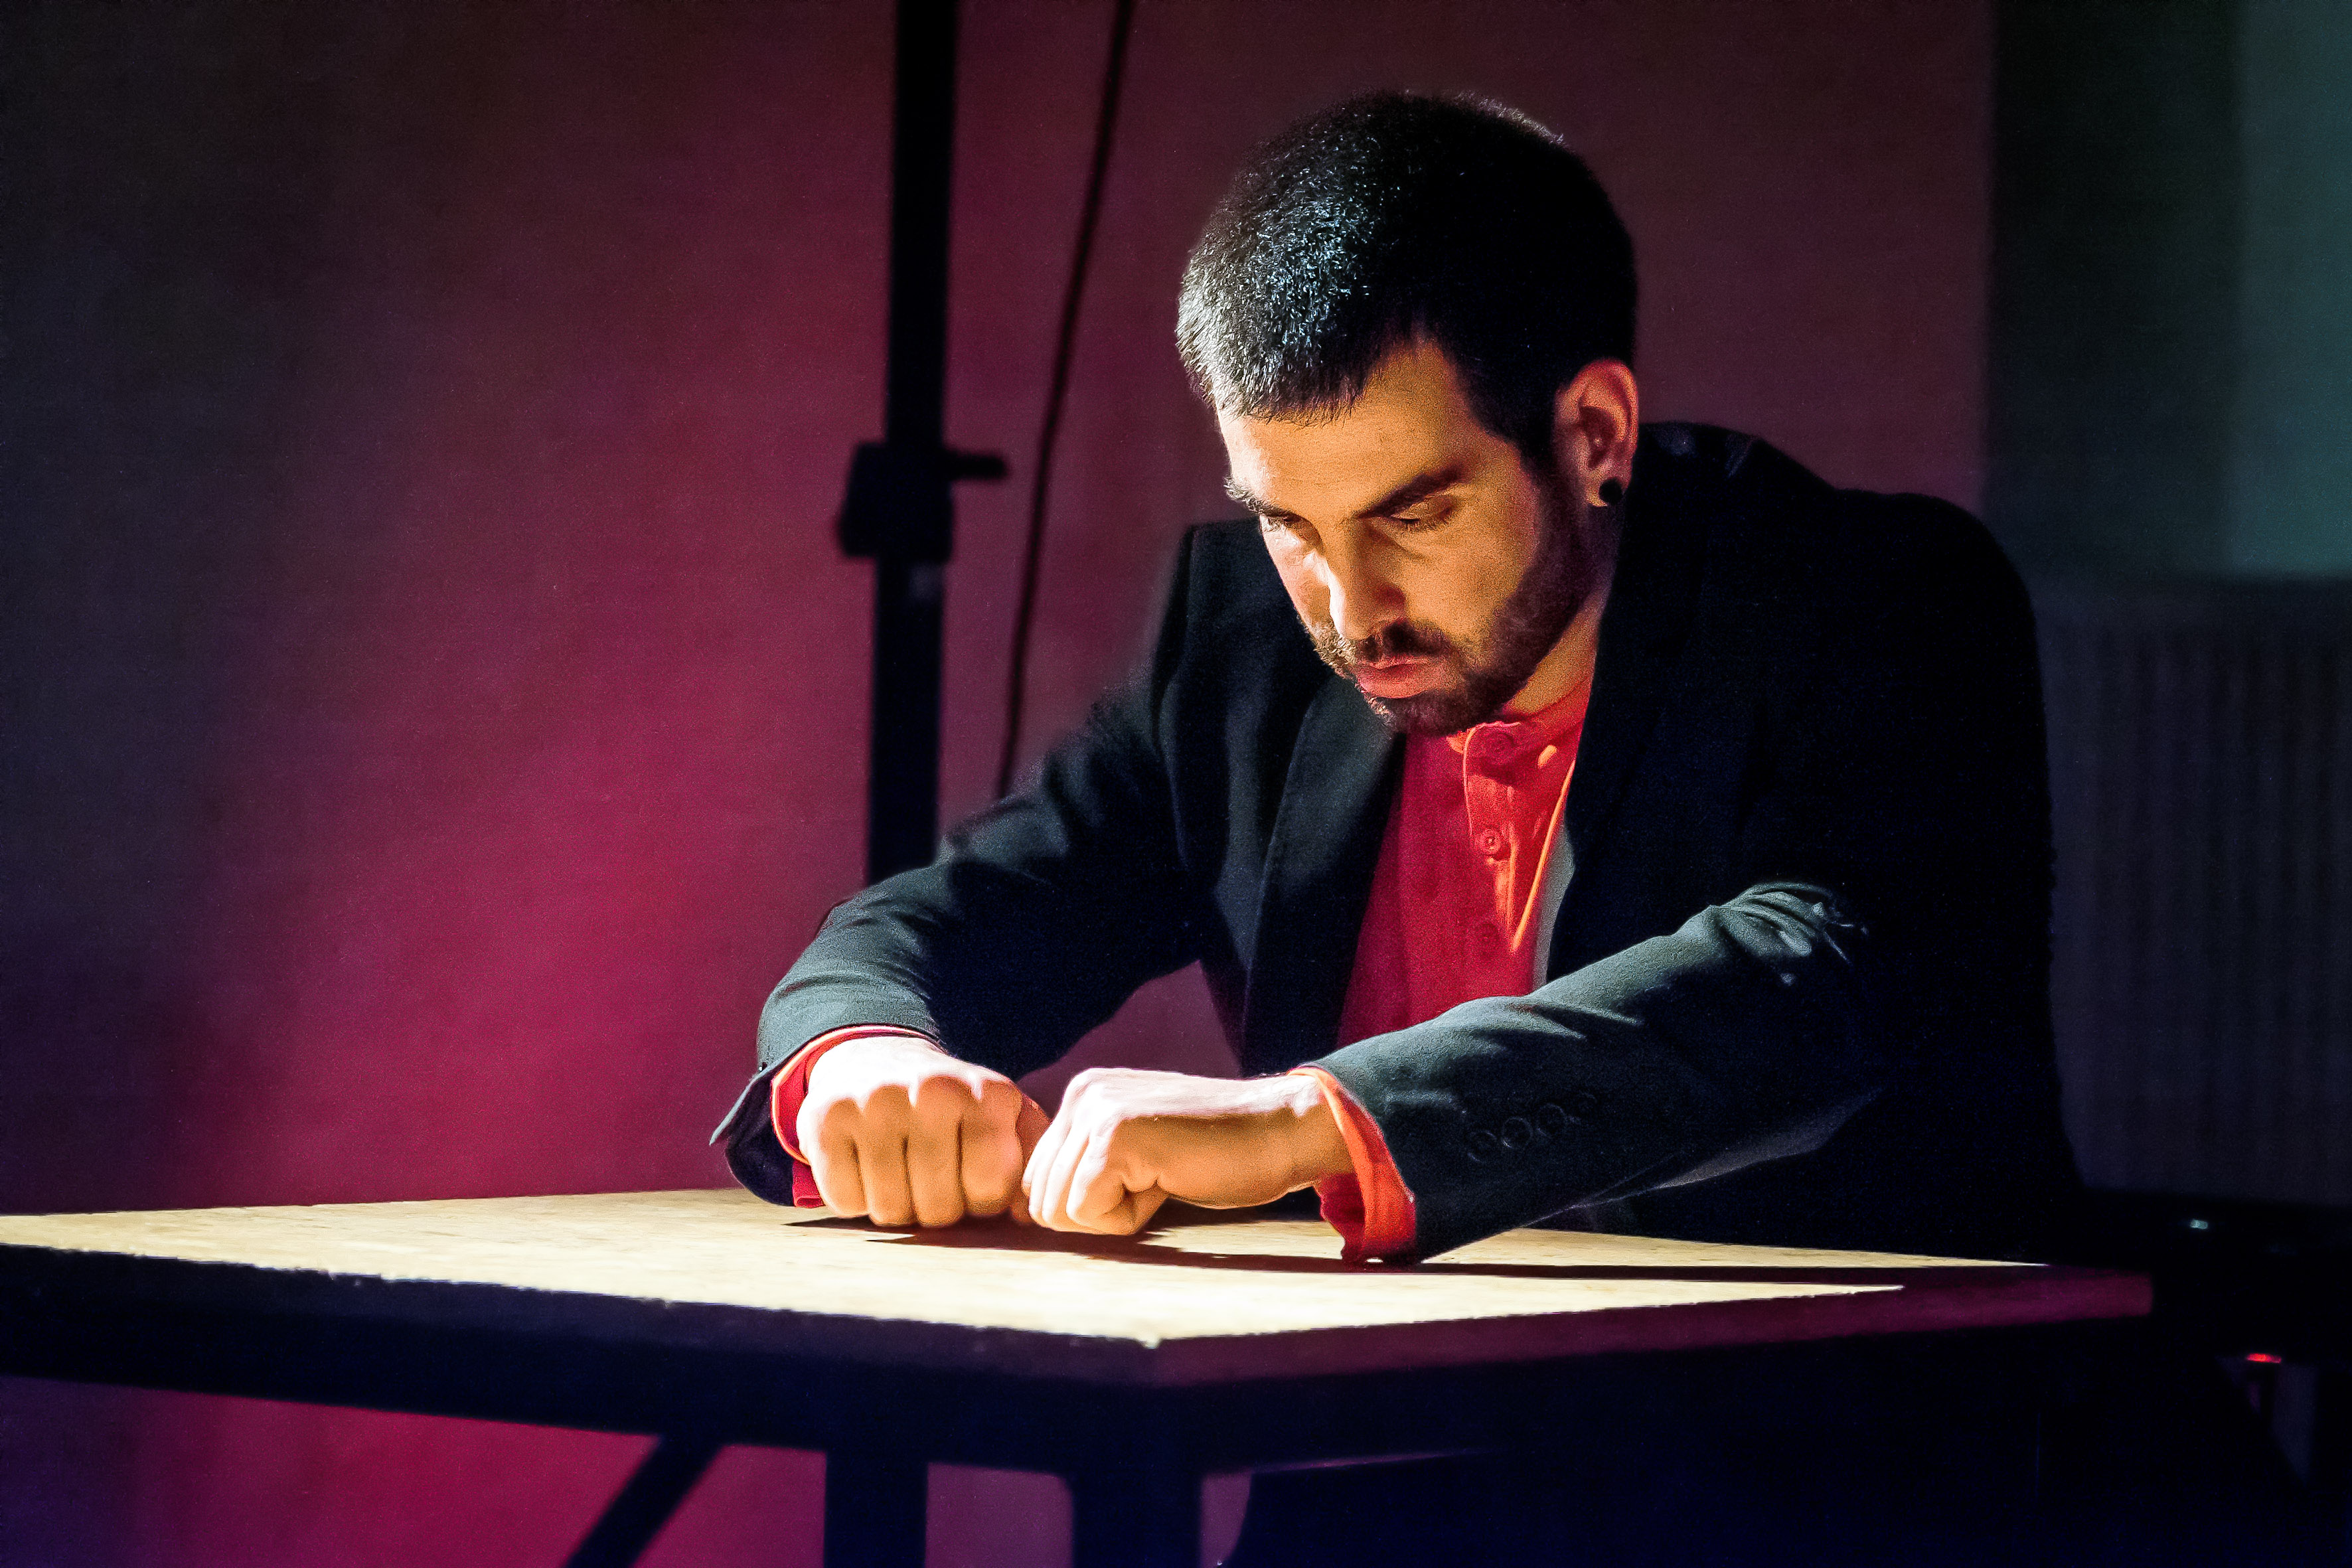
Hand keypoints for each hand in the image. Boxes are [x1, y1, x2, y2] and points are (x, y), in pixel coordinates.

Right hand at [798, 1034, 1049, 1226]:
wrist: (877, 1059)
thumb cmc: (952, 1107)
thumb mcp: (1005, 1117)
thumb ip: (1031, 1161)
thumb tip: (1027, 1215)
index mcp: (988, 1095)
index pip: (990, 1192)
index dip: (981, 1202)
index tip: (971, 1178)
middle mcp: (934, 1092)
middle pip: (940, 1209)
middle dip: (938, 1209)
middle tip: (930, 1177)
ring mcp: (877, 1102)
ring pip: (891, 1211)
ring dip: (896, 1208)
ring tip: (901, 1172)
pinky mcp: (827, 1117)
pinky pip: (846, 1201)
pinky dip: (854, 1198)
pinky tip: (864, 1165)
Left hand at [1023, 1068, 1352, 1234]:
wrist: (1280, 1132)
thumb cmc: (1220, 1155)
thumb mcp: (1140, 1152)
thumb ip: (1091, 1167)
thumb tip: (1034, 1215)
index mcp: (1083, 1095)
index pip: (1039, 1181)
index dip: (1090, 1204)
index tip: (1145, 1179)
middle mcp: (1082, 1094)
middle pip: (1041, 1200)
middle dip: (1099, 1212)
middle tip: (1158, 1181)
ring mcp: (1097, 1111)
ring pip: (1058, 1210)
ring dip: (1115, 1214)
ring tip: (1164, 1178)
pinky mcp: (1116, 1137)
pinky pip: (1087, 1212)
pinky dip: (1129, 1217)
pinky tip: (1168, 1182)